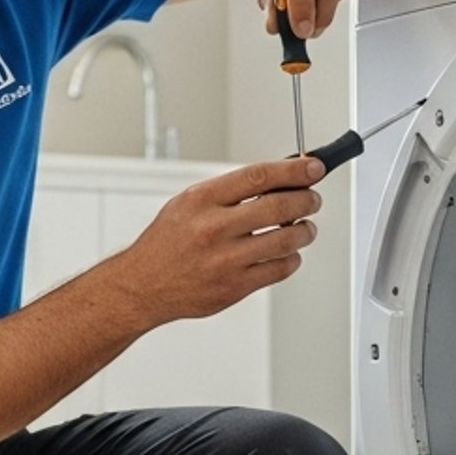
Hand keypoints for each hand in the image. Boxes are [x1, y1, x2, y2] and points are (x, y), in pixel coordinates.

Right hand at [110, 157, 323, 322]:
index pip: (259, 176)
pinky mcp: (235, 286)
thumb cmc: (166, 244)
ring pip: (286, 239)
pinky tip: (288, 253)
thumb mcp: (187, 204)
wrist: (142, 285)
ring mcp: (226, 259)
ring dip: (305, 231)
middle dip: (306, 200)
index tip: (312, 168)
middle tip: (312, 199)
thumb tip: (275, 181)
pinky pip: (279, 269)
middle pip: (279, 206)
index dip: (293, 170)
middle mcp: (213, 228)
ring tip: (305, 227)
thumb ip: (228, 193)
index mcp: (201, 200)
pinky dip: (292, 258)